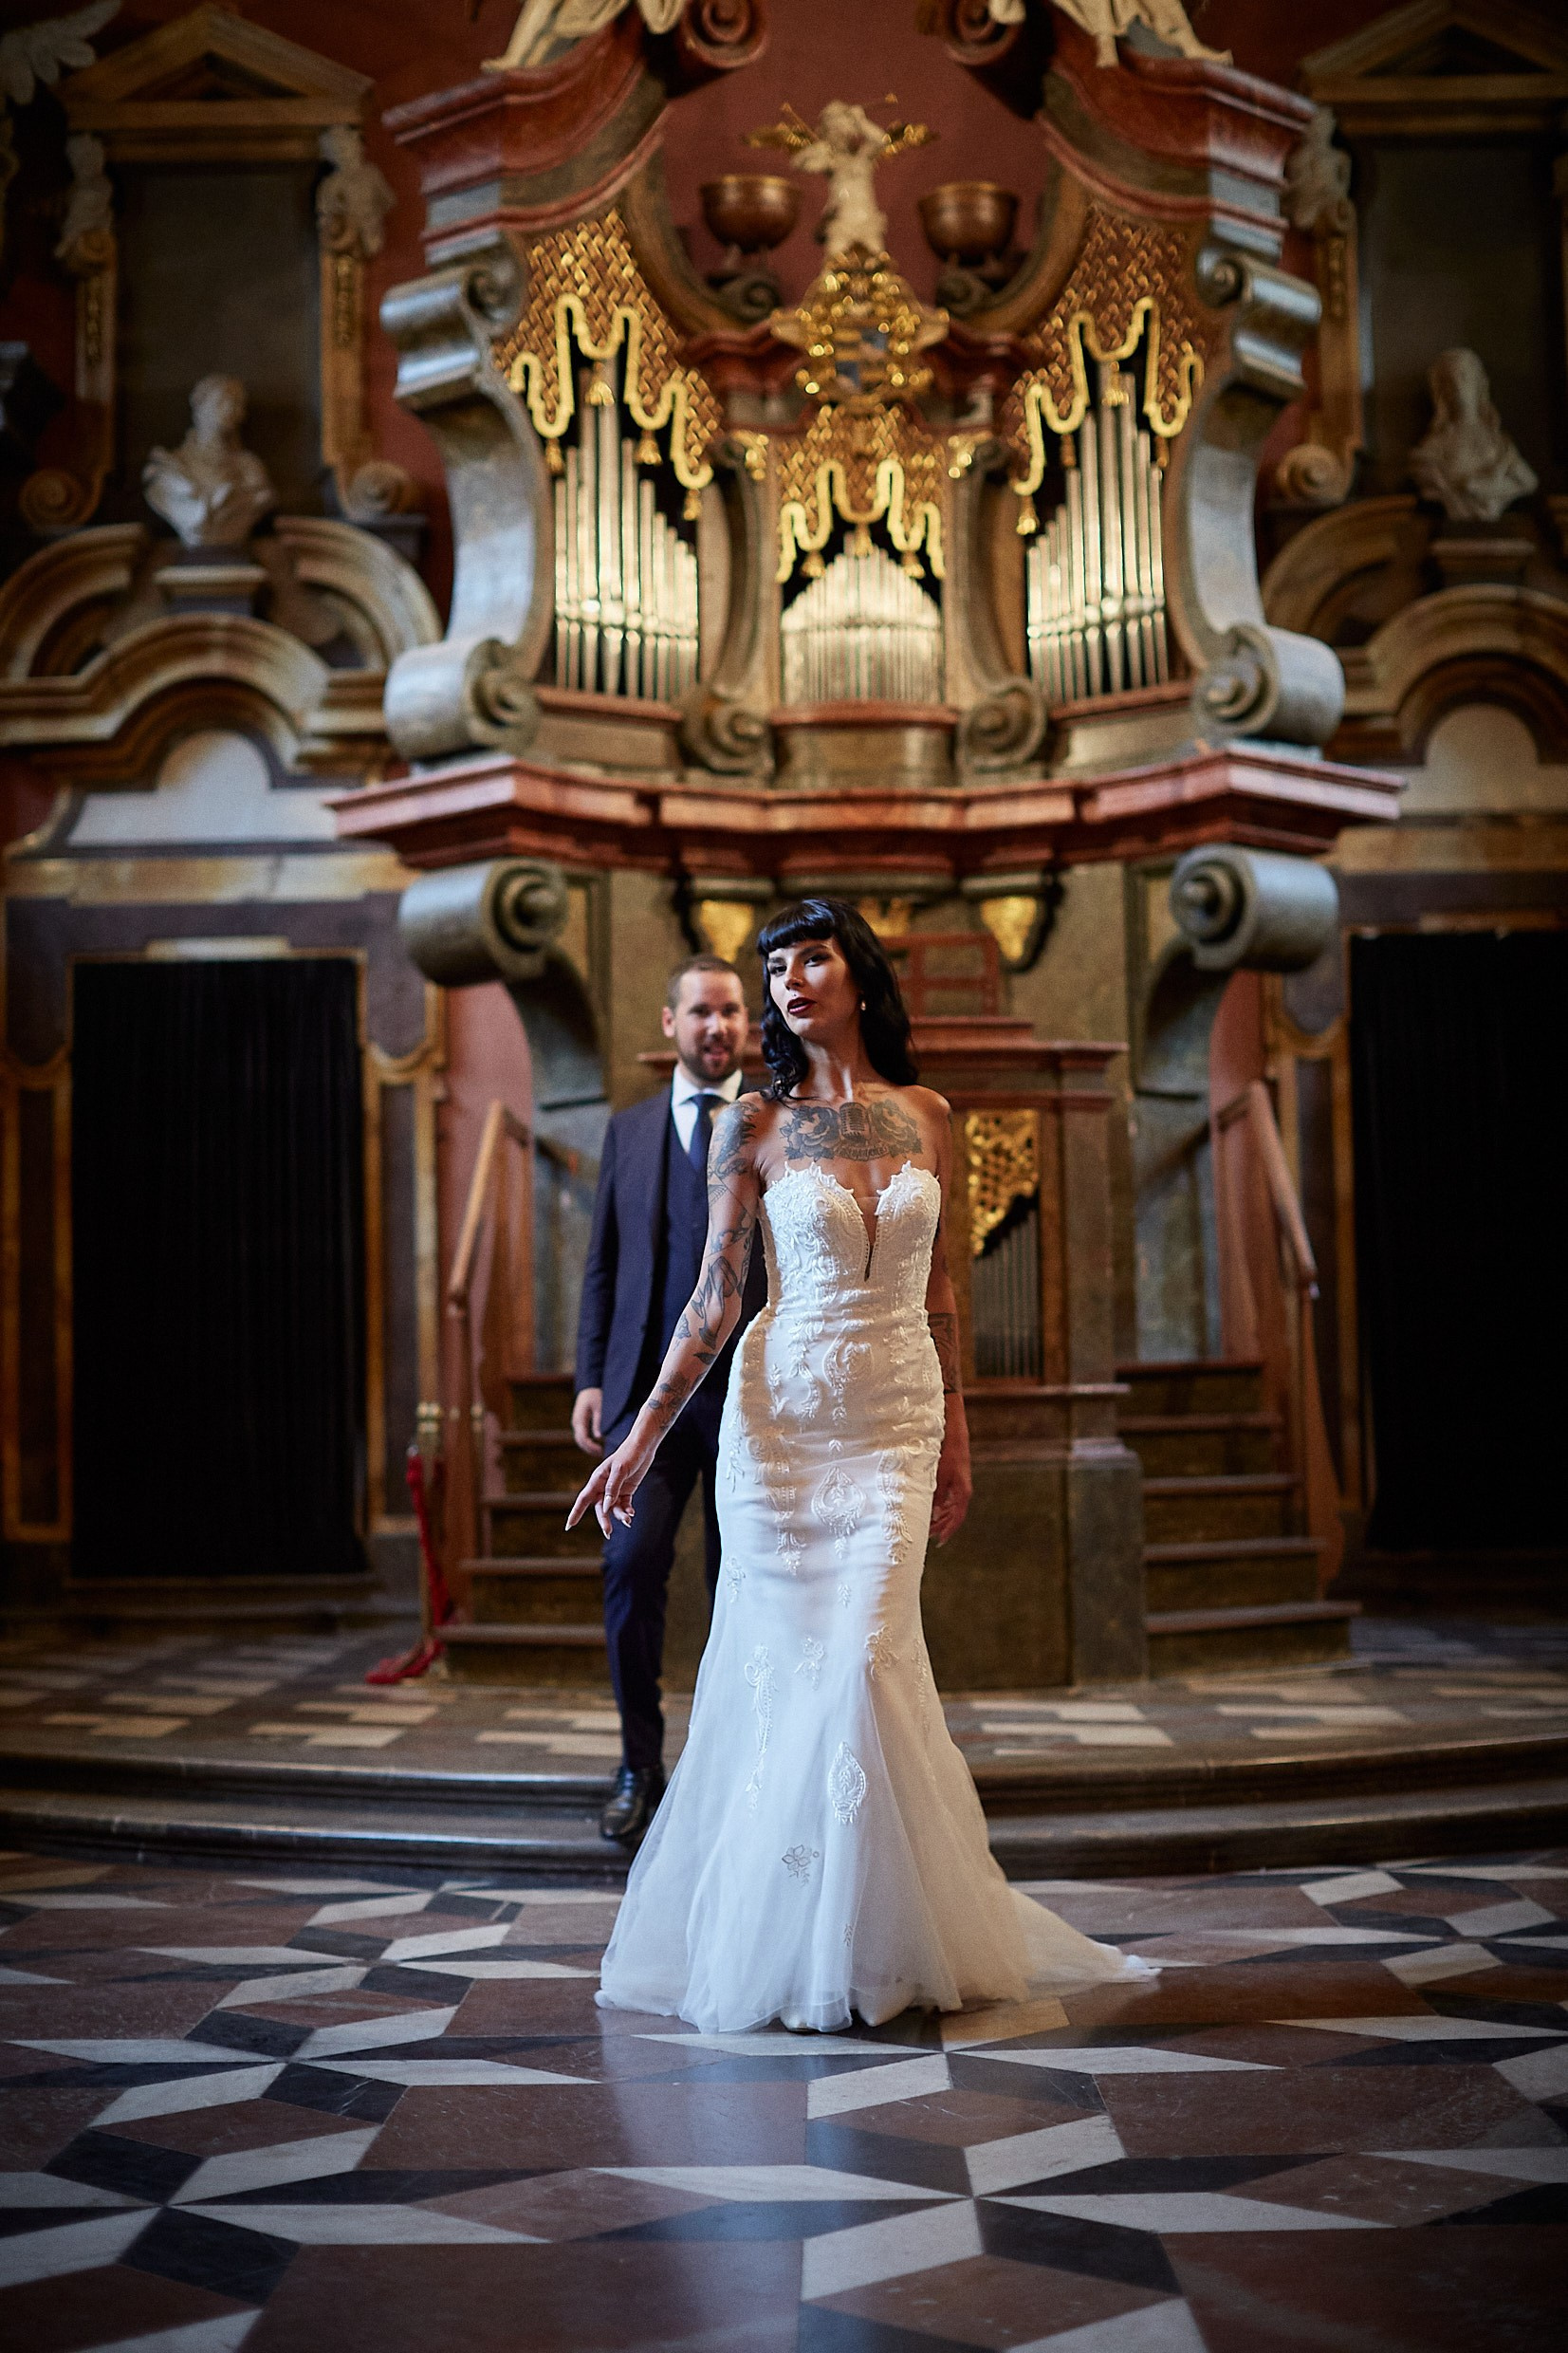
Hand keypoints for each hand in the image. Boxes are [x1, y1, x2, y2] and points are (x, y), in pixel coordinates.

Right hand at [567, 1429, 653, 1537]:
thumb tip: (606, 1506)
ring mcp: (615, 1489)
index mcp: (597, 1479)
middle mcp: (604, 1486)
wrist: (643, 1446)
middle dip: (603, 1521)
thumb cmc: (629, 1455)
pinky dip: (627, 1511)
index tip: (569, 1526)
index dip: (575, 1513)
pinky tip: (631, 1513)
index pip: (583, 1499)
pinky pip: (623, 1505)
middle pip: (600, 1508)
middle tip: (608, 1533)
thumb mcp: (620, 1470)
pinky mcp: (626, 1490)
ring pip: (613, 1508)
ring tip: (628, 1519)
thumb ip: (612, 1488)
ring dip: (619, 1515)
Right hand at [571, 1387, 602, 1455]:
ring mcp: (577, 1422)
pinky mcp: (580, 1422)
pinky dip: (588, 1442)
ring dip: (588, 1447)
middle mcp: (576, 1422)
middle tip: (601, 1454)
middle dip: (590, 1449)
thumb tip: (598, 1437)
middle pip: (580, 1441)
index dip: (591, 1447)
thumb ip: (598, 1422)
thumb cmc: (596, 1395)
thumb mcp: (599, 1407)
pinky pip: (582, 1435)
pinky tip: (596, 1444)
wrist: (590, 1386)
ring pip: (580, 1439)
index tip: (601, 1451)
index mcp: (580, 1419)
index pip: (583, 1438)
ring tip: (600, 1452)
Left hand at [930, 1429, 971, 1546]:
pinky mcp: (956, 1481)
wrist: (954, 1436)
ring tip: (928, 1525)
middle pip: (954, 1515)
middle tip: (928, 1534)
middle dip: (942, 1526)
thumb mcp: (939, 1477)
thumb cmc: (947, 1455)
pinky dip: (942, 1507)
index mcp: (963, 1493)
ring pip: (952, 1508)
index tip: (939, 1541)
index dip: (948, 1531)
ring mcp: (960, 1486)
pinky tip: (932, 1510)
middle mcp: (964, 1492)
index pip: (957, 1518)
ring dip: (941, 1517)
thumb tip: (934, 1515)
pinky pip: (950, 1500)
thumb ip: (937, 1497)